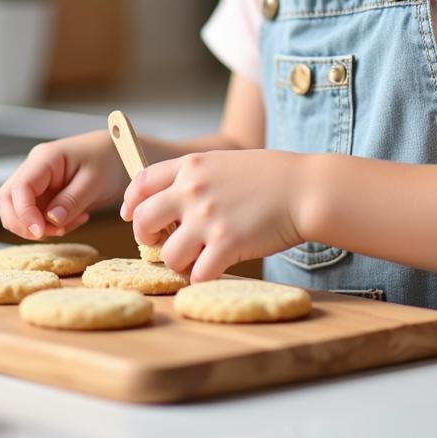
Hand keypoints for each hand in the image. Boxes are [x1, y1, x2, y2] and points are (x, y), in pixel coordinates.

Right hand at [0, 129, 124, 240]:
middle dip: (24, 223)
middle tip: (56, 231)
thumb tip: (49, 220)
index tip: (40, 232)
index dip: (24, 214)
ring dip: (40, 226)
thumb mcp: (95, 182)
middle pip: (8, 200)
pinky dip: (51, 224)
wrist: (119, 154)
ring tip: (72, 222)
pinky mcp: (44, 193)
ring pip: (19, 210)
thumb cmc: (109, 160)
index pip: (19, 188)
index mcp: (44, 159)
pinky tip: (76, 218)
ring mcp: (37, 181)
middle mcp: (35, 168)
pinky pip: (36, 214)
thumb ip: (71, 200)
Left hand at [119, 149, 307, 281]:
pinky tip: (217, 267)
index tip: (133, 215)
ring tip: (198, 257)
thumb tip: (169, 201)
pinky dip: (204, 276)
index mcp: (191, 165)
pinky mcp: (226, 244)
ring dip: (180, 262)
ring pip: (168, 255)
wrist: (304, 188)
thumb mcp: (224, 162)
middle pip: (143, 220)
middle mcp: (192, 190)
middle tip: (163, 243)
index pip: (142, 182)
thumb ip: (195, 177)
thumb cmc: (270, 176)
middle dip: (147, 237)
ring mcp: (208, 218)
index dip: (132, 202)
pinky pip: (197, 274)